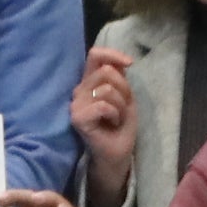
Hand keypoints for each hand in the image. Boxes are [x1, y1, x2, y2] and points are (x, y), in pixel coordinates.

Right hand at [67, 43, 137, 196]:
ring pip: (107, 89)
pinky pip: (104, 105)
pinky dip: (115, 114)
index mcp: (89, 81)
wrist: (117, 152)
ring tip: (116, 118)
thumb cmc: (120, 124)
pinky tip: (112, 124)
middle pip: (106, 72)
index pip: (95, 55)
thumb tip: (123, 62)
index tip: (130, 63)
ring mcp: (76, 104)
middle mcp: (79, 89)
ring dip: (121, 105)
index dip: (112, 54)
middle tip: (122, 107)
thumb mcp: (125, 95)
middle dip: (123, 89)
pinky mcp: (77, 118)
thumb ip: (120, 77)